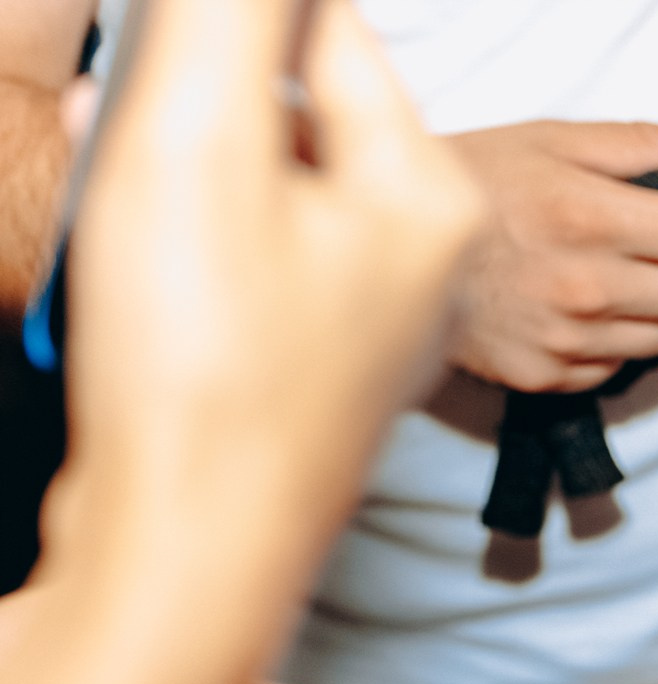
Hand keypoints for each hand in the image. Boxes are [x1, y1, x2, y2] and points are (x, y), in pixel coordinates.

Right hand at [55, 0, 480, 617]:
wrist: (182, 550)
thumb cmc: (206, 370)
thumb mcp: (200, 135)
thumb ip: (233, 17)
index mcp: (431, 195)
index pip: (329, 31)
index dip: (218, 30)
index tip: (162, 70)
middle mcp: (419, 258)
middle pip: (290, 112)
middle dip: (186, 111)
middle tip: (127, 147)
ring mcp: (363, 317)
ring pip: (251, 187)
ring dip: (164, 175)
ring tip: (120, 217)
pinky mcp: (303, 366)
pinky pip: (234, 263)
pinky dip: (169, 249)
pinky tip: (128, 276)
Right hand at [443, 120, 657, 392]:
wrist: (384, 245)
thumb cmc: (472, 179)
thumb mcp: (550, 140)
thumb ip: (640, 146)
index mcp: (591, 217)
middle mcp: (586, 286)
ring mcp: (567, 339)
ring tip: (613, 274)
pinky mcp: (547, 376)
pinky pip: (618, 366)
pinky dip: (615, 340)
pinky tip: (577, 308)